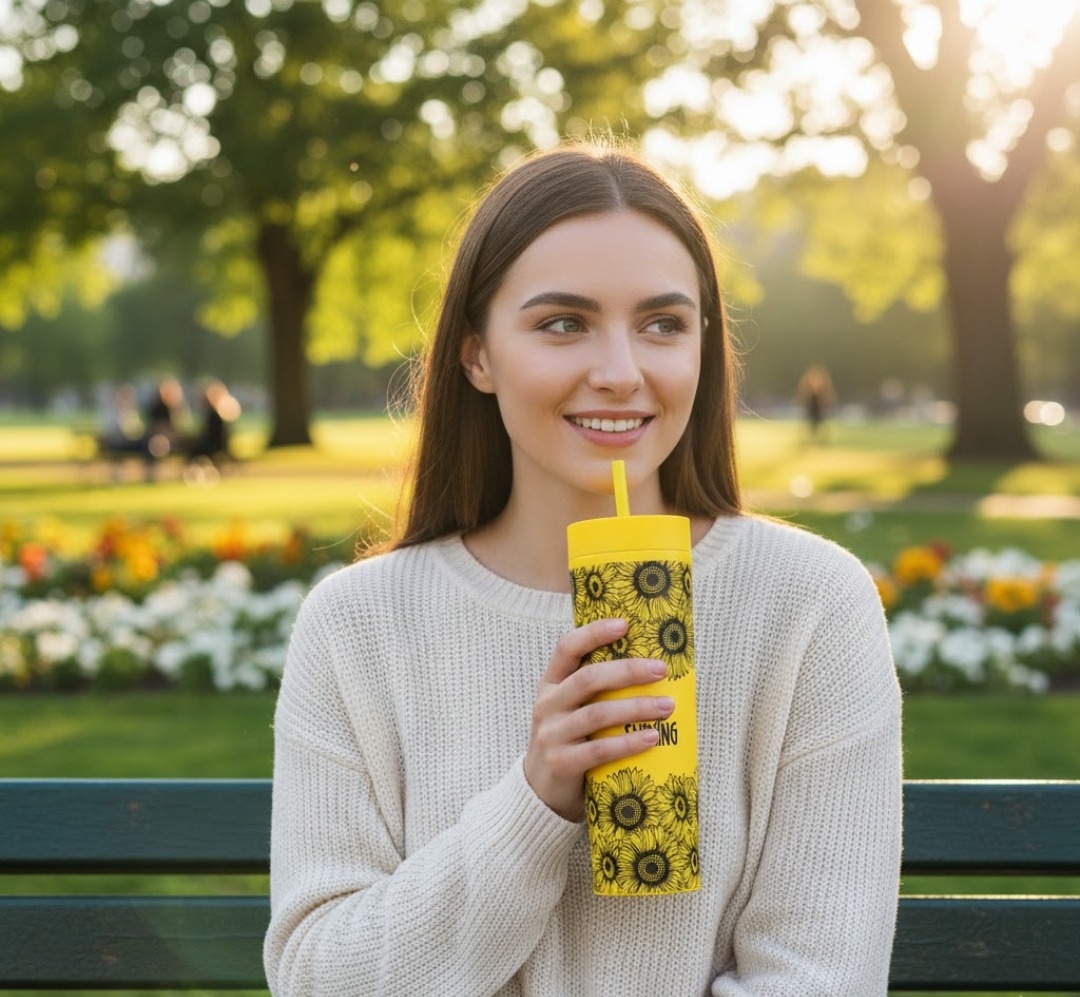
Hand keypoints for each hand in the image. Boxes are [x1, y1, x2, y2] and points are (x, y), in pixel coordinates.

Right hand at [523, 618, 673, 821]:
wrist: (541, 792)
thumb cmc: (570, 742)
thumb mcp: (571, 710)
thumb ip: (595, 692)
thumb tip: (650, 668)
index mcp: (550, 684)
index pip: (567, 648)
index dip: (594, 633)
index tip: (625, 624)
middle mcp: (547, 705)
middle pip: (587, 678)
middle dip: (627, 671)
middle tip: (660, 670)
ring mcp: (551, 735)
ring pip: (596, 714)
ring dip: (635, 708)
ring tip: (666, 707)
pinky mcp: (561, 763)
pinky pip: (599, 750)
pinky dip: (628, 743)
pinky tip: (651, 738)